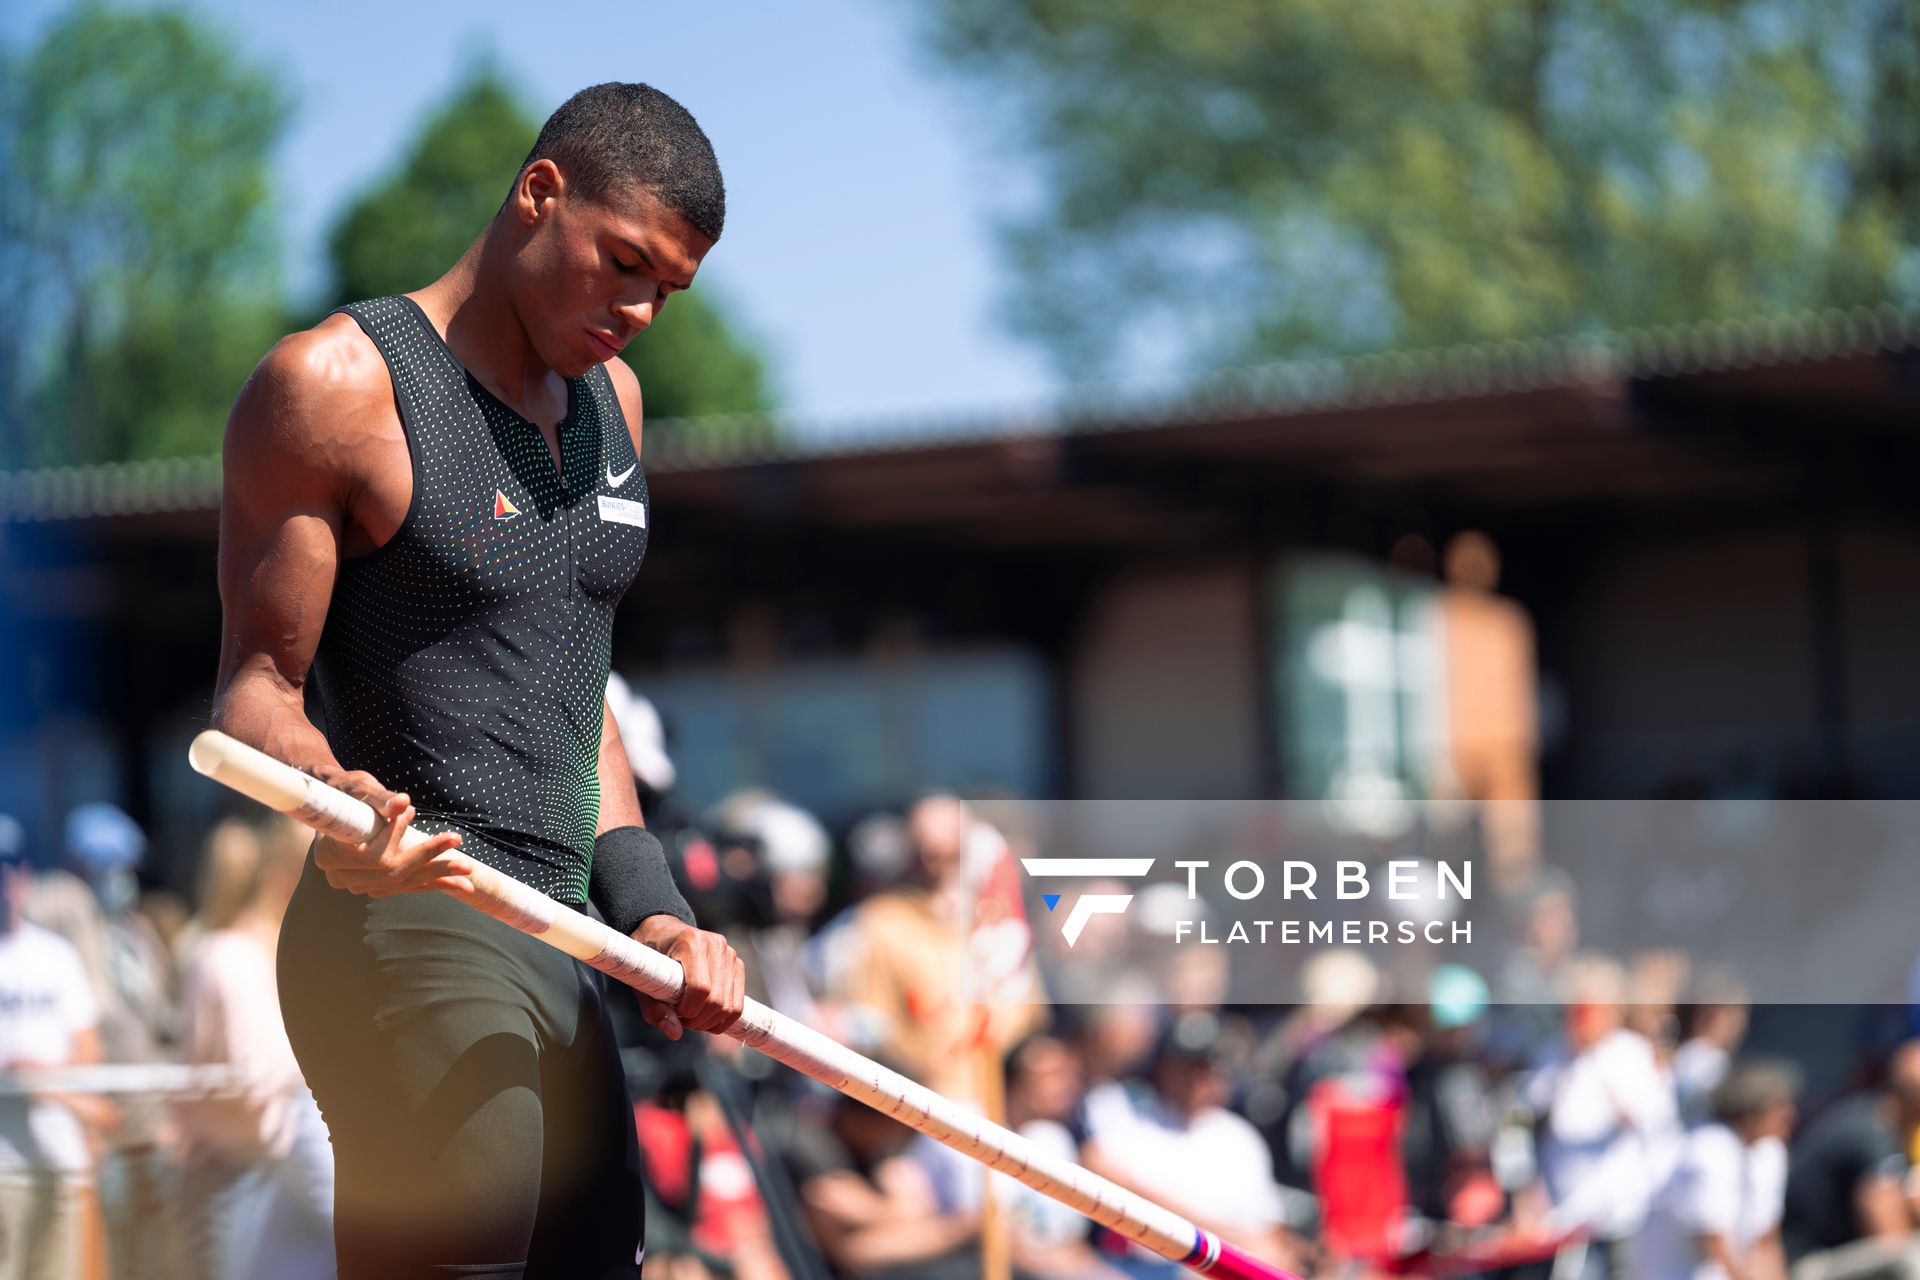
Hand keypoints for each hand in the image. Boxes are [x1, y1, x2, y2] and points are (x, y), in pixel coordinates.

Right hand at [313, 769, 473, 897]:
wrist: (332, 802)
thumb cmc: (347, 791)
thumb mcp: (361, 788)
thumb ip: (381, 800)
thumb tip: (402, 803)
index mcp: (331, 854)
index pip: (376, 856)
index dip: (404, 840)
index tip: (425, 820)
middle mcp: (341, 876)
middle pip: (393, 874)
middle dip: (433, 864)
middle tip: (466, 862)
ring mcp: (355, 884)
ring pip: (402, 884)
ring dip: (438, 878)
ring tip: (467, 874)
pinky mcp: (371, 885)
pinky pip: (404, 886)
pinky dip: (430, 882)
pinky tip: (455, 883)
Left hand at [633, 916, 745, 1038]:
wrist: (663, 933)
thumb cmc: (650, 959)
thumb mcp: (643, 983)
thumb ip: (655, 1010)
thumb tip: (675, 1033)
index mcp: (691, 943)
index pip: (700, 989)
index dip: (688, 1010)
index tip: (675, 1012)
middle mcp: (715, 944)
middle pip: (717, 1001)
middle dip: (698, 1020)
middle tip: (681, 1019)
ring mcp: (729, 954)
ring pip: (730, 1006)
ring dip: (710, 1022)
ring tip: (692, 1018)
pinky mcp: (737, 964)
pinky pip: (738, 1004)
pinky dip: (723, 1019)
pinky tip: (706, 1017)